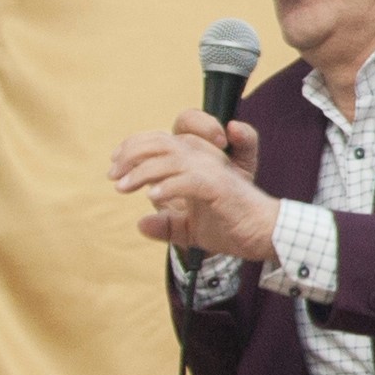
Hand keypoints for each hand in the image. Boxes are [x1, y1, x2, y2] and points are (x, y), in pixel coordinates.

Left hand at [112, 108, 280, 261]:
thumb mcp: (191, 228)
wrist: (260, 235)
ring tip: (123, 187)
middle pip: (161, 140)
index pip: (160, 139)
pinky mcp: (218, 186)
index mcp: (197, 160)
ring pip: (171, 156)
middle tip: (113, 175)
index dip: (134, 145)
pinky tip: (151, 198)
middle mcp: (204, 157)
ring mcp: (212, 169)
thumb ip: (167, 225)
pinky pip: (187, 179)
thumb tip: (141, 224)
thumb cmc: (230, 225)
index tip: (114, 163)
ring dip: (142, 171)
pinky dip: (167, 186)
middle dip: (131, 153)